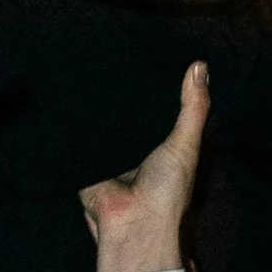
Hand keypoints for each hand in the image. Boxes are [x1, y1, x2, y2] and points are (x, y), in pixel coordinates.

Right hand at [80, 62, 207, 271]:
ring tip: (93, 61)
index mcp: (162, 144)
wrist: (132, 222)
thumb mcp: (186, 144)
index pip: (160, 107)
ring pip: (104, 122)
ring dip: (99, 104)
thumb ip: (193, 109)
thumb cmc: (168, 190)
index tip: (154, 49)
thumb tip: (201, 65)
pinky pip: (80, 135)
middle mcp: (135, 147)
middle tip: (119, 48)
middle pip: (130, 112)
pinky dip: (76, 121)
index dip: (159, 84)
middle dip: (125, 90)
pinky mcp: (85, 158)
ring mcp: (109, 153)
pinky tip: (71, 91)